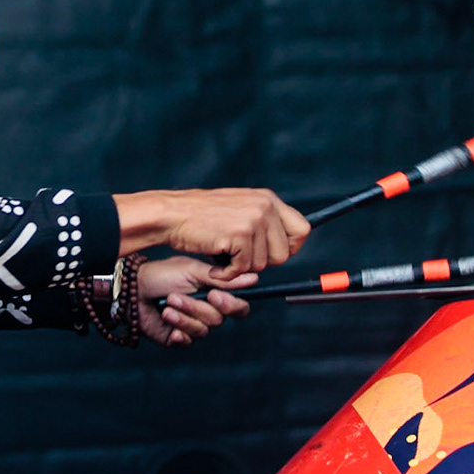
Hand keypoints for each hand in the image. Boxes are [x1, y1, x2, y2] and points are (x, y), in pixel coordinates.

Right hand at [115, 189, 309, 273]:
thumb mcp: (239, 209)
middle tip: (237, 256)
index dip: (290, 248)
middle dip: (261, 263)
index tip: (271, 254)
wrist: (171, 215)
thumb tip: (288, 248)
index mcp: (268, 199)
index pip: (303, 229)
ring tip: (221, 253)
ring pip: (262, 265)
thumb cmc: (200, 217)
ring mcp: (254, 220)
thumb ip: (263, 222)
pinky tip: (214, 262)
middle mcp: (265, 206)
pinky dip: (226, 274)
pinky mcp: (240, 235)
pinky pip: (243, 270)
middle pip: (284, 254)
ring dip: (240, 268)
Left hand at [136, 257, 254, 346]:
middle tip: (176, 296)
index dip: (231, 306)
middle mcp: (207, 312)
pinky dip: (177, 330)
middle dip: (196, 308)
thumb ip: (222, 279)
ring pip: (202, 331)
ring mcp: (192, 326)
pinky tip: (166, 319)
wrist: (133, 288)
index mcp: (215, 294)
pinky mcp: (177, 338)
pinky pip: (187, 342)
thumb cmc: (163, 275)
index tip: (214, 296)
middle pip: (218, 321)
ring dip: (183, 316)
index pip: (238, 308)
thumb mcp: (193, 272)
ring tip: (166, 303)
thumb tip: (253, 278)